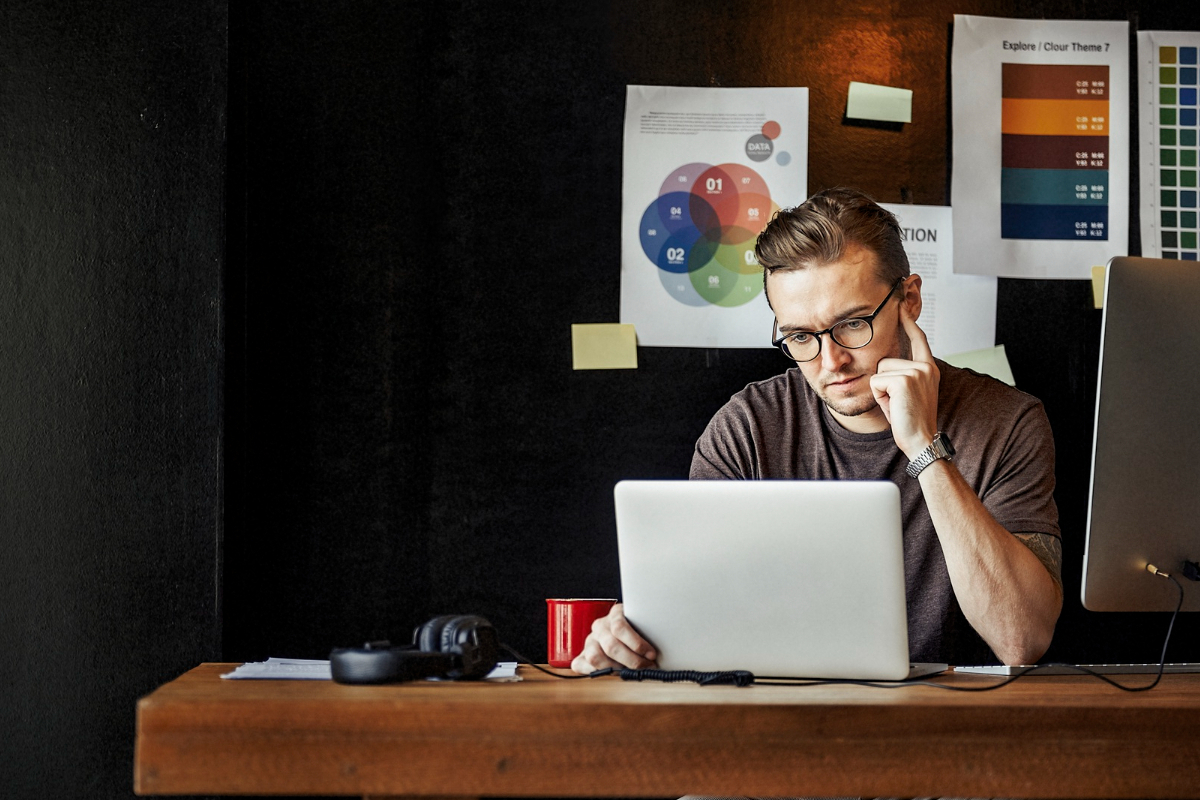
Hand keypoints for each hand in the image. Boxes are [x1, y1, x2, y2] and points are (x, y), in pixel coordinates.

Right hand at [570, 603, 657, 673]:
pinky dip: (595, 672)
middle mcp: (600, 626)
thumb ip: (651, 633)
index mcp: (615, 614)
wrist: (621, 635)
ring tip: (631, 673)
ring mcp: (589, 640)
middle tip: (647, 667)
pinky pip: (581, 664)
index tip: (652, 655)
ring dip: (616, 668)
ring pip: (596, 657)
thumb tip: (663, 652)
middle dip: (632, 661)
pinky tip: (612, 674)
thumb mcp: (646, 627)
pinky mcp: (581, 655)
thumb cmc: (640, 633)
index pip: (620, 627)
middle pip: (611, 645)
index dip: (637, 644)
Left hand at [869, 302, 939, 458]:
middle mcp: (925, 366)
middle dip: (883, 383)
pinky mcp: (904, 380)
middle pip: (884, 360)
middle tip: (898, 402)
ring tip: (897, 404)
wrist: (921, 440)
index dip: (907, 322)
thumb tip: (884, 360)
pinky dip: (879, 397)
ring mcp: (916, 372)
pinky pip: (875, 382)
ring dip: (881, 391)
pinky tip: (894, 406)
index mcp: (929, 367)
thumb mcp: (909, 391)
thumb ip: (902, 373)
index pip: (918, 338)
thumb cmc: (911, 419)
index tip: (900, 305)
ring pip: (878, 371)